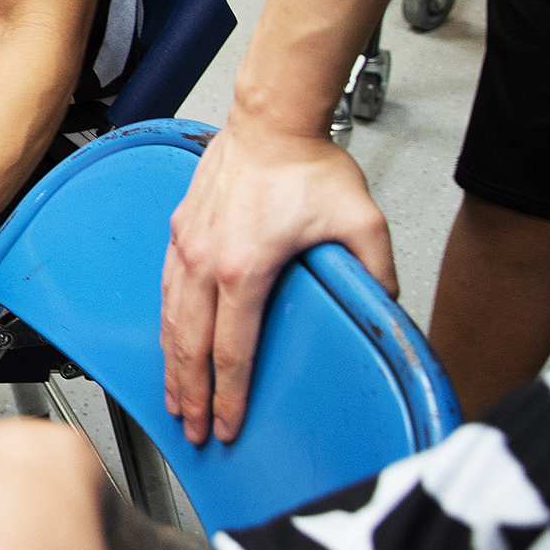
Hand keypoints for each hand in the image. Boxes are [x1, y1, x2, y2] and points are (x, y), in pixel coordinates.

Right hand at [161, 118, 395, 445]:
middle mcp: (205, 261)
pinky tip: (169, 341)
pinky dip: (164, 325)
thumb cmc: (307, 164)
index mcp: (245, 269)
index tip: (228, 426)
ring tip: (174, 398)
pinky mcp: (180, 231)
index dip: (229, 396)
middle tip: (193, 430)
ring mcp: (186, 246)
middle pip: (189, 346)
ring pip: (169, 321)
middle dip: (190, 395)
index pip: (233, 351)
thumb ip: (375, 273)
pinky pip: (165, 290)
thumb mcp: (361, 223)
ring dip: (170, 365)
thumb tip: (384, 309)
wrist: (270, 120)